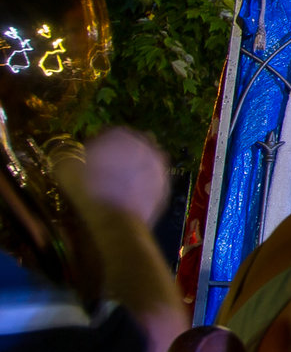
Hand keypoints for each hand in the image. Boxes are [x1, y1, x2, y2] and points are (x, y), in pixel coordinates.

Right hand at [53, 127, 170, 224]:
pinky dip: (143, 184)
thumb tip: (68, 155)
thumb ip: (66, 155)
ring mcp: (159, 165)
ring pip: (145, 161)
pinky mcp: (165, 186)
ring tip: (117, 182)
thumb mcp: (65, 168)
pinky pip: (151, 181)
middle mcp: (144, 145)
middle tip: (105, 168)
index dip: (96, 143)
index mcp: (119, 135)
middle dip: (120, 152)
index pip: (106, 132)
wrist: (116, 219)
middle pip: (130, 144)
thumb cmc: (88, 189)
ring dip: (134, 167)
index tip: (87, 156)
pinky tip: (129, 195)